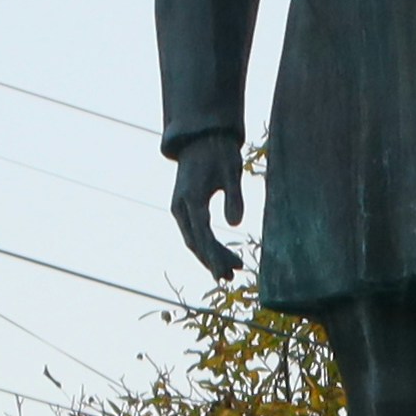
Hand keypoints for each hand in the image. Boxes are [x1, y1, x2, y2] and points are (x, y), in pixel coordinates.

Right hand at [169, 133, 248, 279]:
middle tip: (231, 276)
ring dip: (210, 256)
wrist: (201, 138)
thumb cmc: (219, 152)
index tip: (224, 272)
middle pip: (195, 242)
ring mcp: (179, 208)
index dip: (213, 256)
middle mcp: (180, 206)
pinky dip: (206, 245)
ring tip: (231, 270)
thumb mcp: (232, 171)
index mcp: (191, 198)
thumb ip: (234, 197)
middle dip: (212, 261)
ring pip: (193, 239)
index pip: (202, 234)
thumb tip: (236, 225)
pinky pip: (193, 232)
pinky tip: (221, 254)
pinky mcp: (183, 208)